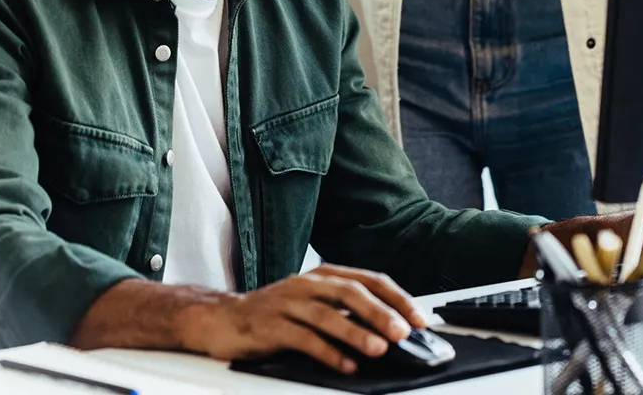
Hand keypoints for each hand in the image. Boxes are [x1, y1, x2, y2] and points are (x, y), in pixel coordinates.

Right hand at [179, 264, 429, 373]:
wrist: (223, 318)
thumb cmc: (276, 313)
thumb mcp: (314, 304)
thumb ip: (346, 312)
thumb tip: (391, 329)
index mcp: (323, 275)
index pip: (369, 279)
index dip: (397, 298)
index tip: (419, 319)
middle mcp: (307, 283)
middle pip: (350, 291)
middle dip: (380, 312)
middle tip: (402, 332)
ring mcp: (287, 303)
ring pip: (327, 314)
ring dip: (356, 332)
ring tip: (378, 349)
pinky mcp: (270, 325)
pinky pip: (303, 338)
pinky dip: (327, 353)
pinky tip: (345, 366)